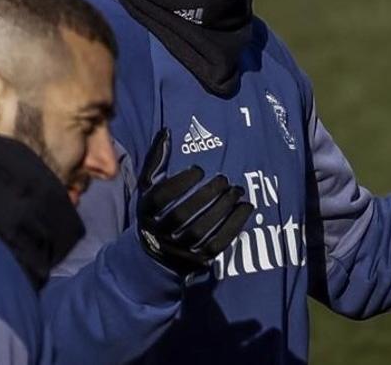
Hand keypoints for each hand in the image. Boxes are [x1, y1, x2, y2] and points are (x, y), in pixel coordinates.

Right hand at [136, 129, 253, 274]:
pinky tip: (246, 208)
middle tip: (224, 179)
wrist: (154, 254)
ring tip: (237, 190)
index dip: (179, 183)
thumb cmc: (156, 211)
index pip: (159, 198)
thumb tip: (167, 131)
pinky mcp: (197, 260)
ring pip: (201, 231)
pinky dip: (234, 225)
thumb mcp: (149, 187)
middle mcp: (158, 233)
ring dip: (223, 209)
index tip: (199, 170)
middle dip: (205, 195)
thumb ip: (157, 160)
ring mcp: (178, 250)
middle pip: (182, 215)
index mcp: (144, 213)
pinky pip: (218, 244)